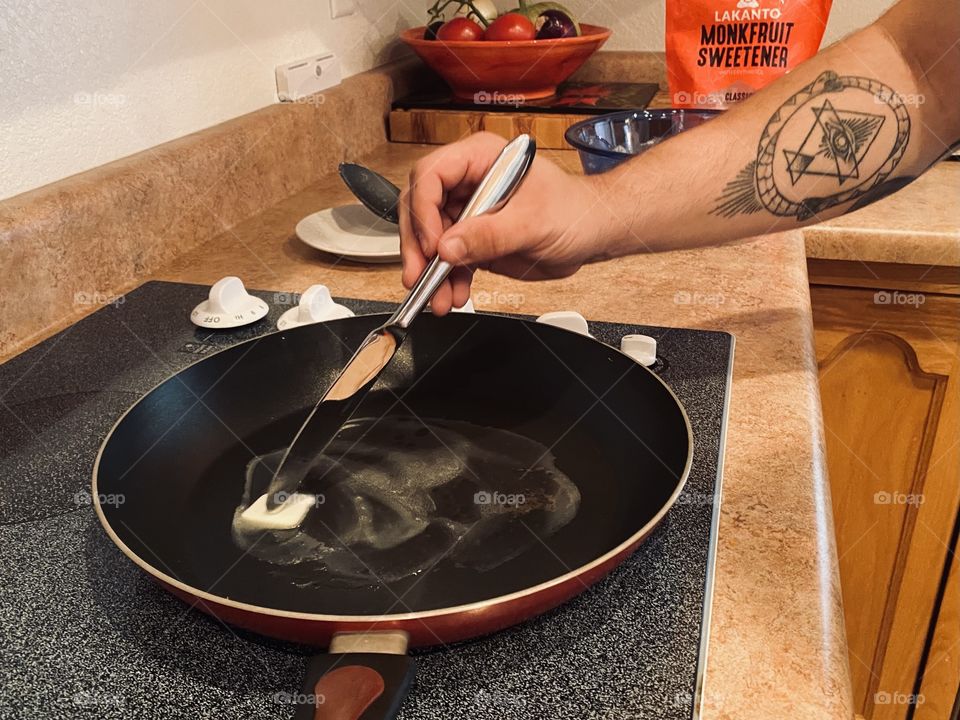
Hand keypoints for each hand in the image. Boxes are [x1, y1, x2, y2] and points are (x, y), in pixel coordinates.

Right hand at [398, 132, 612, 314]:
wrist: (591, 234)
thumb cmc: (573, 211)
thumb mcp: (532, 223)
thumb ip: (489, 235)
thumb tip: (448, 247)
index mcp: (481, 158)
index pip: (432, 175)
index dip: (424, 209)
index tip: (432, 244)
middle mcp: (470, 181)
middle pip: (422, 208)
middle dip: (419, 247)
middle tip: (418, 276)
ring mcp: (470, 211)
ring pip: (431, 239)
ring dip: (431, 271)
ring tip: (439, 297)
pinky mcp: (474, 239)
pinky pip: (449, 259)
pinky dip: (447, 279)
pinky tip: (454, 294)